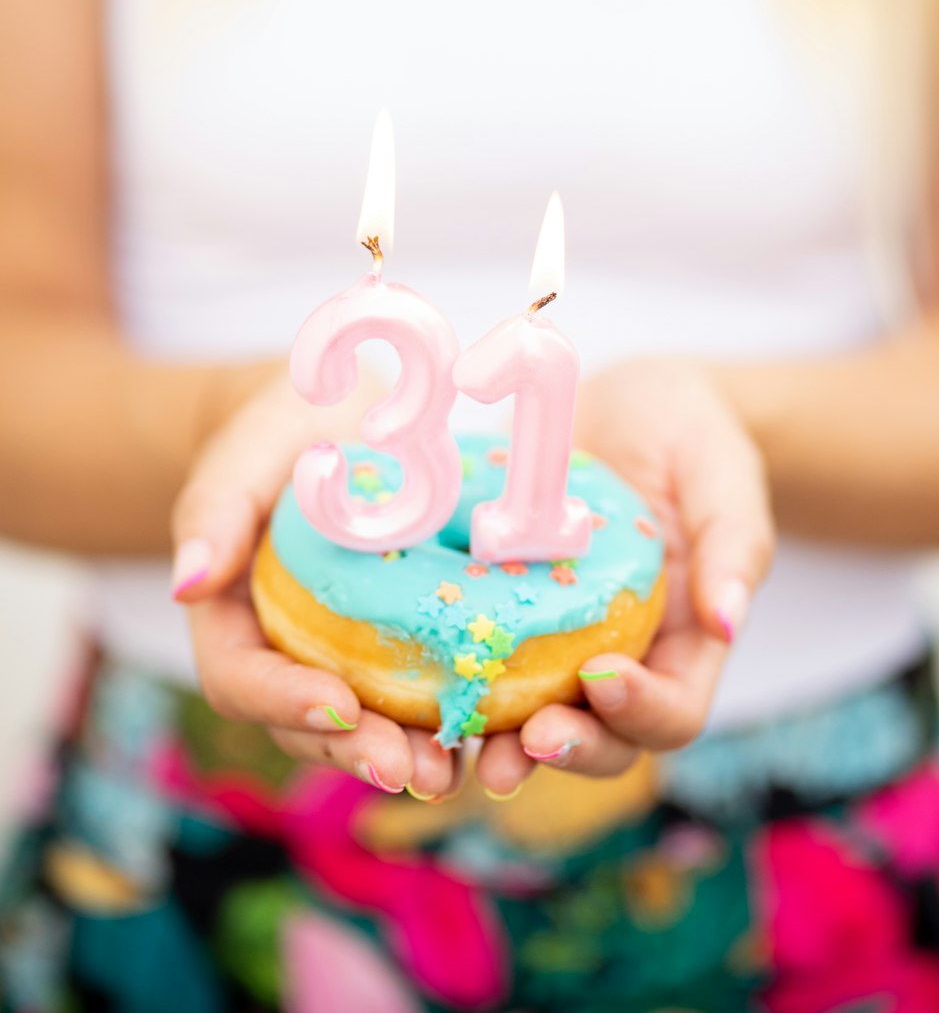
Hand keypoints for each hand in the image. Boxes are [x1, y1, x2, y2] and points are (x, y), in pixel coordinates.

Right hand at [171, 365, 460, 799]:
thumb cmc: (284, 433)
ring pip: (363, 728)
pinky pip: (418, 697)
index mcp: (231, 618)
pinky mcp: (397, 653)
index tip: (338, 704)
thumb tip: (189, 581)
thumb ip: (215, 510)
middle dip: (355, 751)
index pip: (241, 678)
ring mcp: (340, 662)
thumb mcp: (247, 454)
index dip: (284, 700)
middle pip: (306, 724)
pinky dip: (451, 720)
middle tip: (411, 770)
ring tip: (453, 771)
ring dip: (407, 756)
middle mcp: (283, 656)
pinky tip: (493, 735)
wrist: (343, 422)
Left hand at [476, 361, 772, 794]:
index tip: (603, 679)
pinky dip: (452, 687)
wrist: (632, 406)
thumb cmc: (692, 437)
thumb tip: (728, 619)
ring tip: (465, 748)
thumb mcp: (723, 474)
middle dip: (567, 749)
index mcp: (686, 641)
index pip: (674, 709)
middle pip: (605, 740)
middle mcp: (625, 659)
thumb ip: (733, 543)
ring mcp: (562, 646)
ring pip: (535, 722)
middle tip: (526, 741)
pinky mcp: (507, 615)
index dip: (641, 711)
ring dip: (502, 744)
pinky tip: (414, 693)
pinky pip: (481, 664)